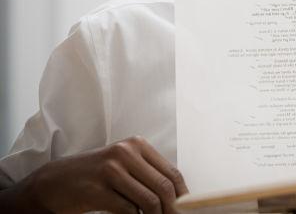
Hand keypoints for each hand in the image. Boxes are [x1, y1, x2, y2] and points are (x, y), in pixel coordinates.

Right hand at [14, 136, 187, 213]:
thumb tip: (175, 197)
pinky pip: (128, 210)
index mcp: (136, 144)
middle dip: (172, 208)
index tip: (185, 209)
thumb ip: (146, 174)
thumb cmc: (93, 175)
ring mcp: (111, 170)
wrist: (53, 182)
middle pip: (163, 186)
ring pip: (148, 200)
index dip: (182, 194)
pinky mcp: (97, 190)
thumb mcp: (122, 165)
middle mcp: (125, 153)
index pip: (171, 171)